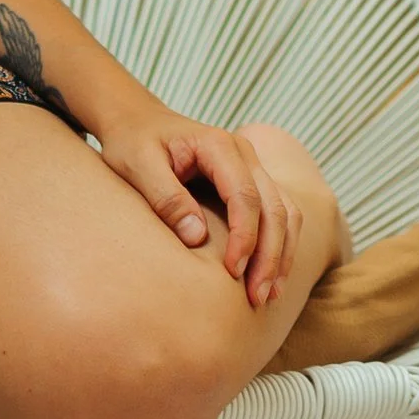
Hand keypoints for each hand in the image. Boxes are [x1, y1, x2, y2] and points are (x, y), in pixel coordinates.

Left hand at [92, 103, 301, 307]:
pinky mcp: (250, 181)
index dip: (244, 238)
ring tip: (268, 295)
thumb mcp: (137, 165)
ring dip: (281, 254)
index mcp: (219, 145)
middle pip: (275, 207)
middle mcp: (244, 153)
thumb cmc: (133, 141)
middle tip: (258, 297)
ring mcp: (252, 166)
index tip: (232, 273)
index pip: (245, 196)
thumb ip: (166, 198)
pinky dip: (280, 245)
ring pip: (285, 212)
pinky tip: (270, 276)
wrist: (136, 120)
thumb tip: (197, 237)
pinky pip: (278, 213)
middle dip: (271, 255)